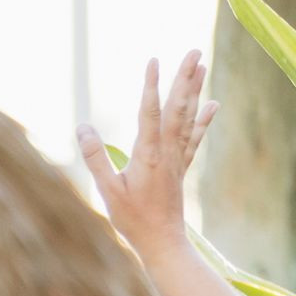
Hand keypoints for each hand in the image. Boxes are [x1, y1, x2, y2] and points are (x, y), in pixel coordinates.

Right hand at [77, 53, 214, 263]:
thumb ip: (96, 158)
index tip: (153, 61)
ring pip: (188, 117)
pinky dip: (203, 119)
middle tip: (193, 51)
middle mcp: (166, 152)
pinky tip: (212, 103)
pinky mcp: (180, 167)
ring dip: (194, 89)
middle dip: (184, 78)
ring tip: (201, 65)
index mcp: (147, 155)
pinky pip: (194, 138)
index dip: (151, 85)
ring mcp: (176, 158)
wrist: (163, 243)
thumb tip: (82, 128)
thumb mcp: (108, 191)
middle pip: (177, 107)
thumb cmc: (133, 220)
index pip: (150, 112)